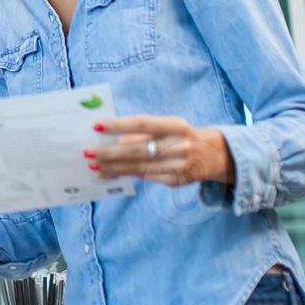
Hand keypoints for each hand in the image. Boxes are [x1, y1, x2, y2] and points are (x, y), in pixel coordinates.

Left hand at [85, 115, 233, 186]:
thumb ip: (141, 132)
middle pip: (138, 150)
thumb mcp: (167, 127)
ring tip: (93, 165)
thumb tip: (111, 139)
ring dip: (113, 167)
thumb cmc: (182, 136)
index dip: (119, 125)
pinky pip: (145, 177)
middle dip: (109, 152)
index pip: (143, 123)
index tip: (97, 126)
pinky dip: (125, 175)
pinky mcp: (176, 181)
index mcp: (176, 126)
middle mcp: (179, 146)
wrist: (216, 155)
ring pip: (138, 167)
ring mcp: (178, 166)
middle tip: (87, 152)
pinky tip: (109, 174)